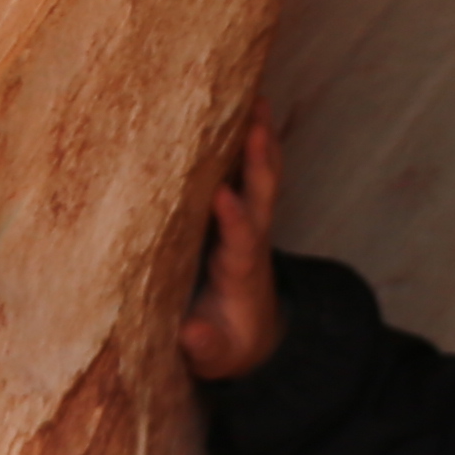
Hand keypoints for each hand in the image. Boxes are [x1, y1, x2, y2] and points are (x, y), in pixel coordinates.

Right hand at [179, 112, 283, 379]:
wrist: (253, 338)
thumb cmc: (226, 345)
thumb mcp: (215, 358)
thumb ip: (205, 346)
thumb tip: (192, 333)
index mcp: (241, 274)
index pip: (241, 242)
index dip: (234, 220)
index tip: (224, 196)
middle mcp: (252, 242)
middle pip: (261, 198)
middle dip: (259, 162)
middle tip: (254, 123)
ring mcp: (251, 224)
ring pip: (261, 177)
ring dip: (261, 139)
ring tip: (255, 96)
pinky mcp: (244, 214)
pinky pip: (252, 172)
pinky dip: (252, 141)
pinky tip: (244, 105)